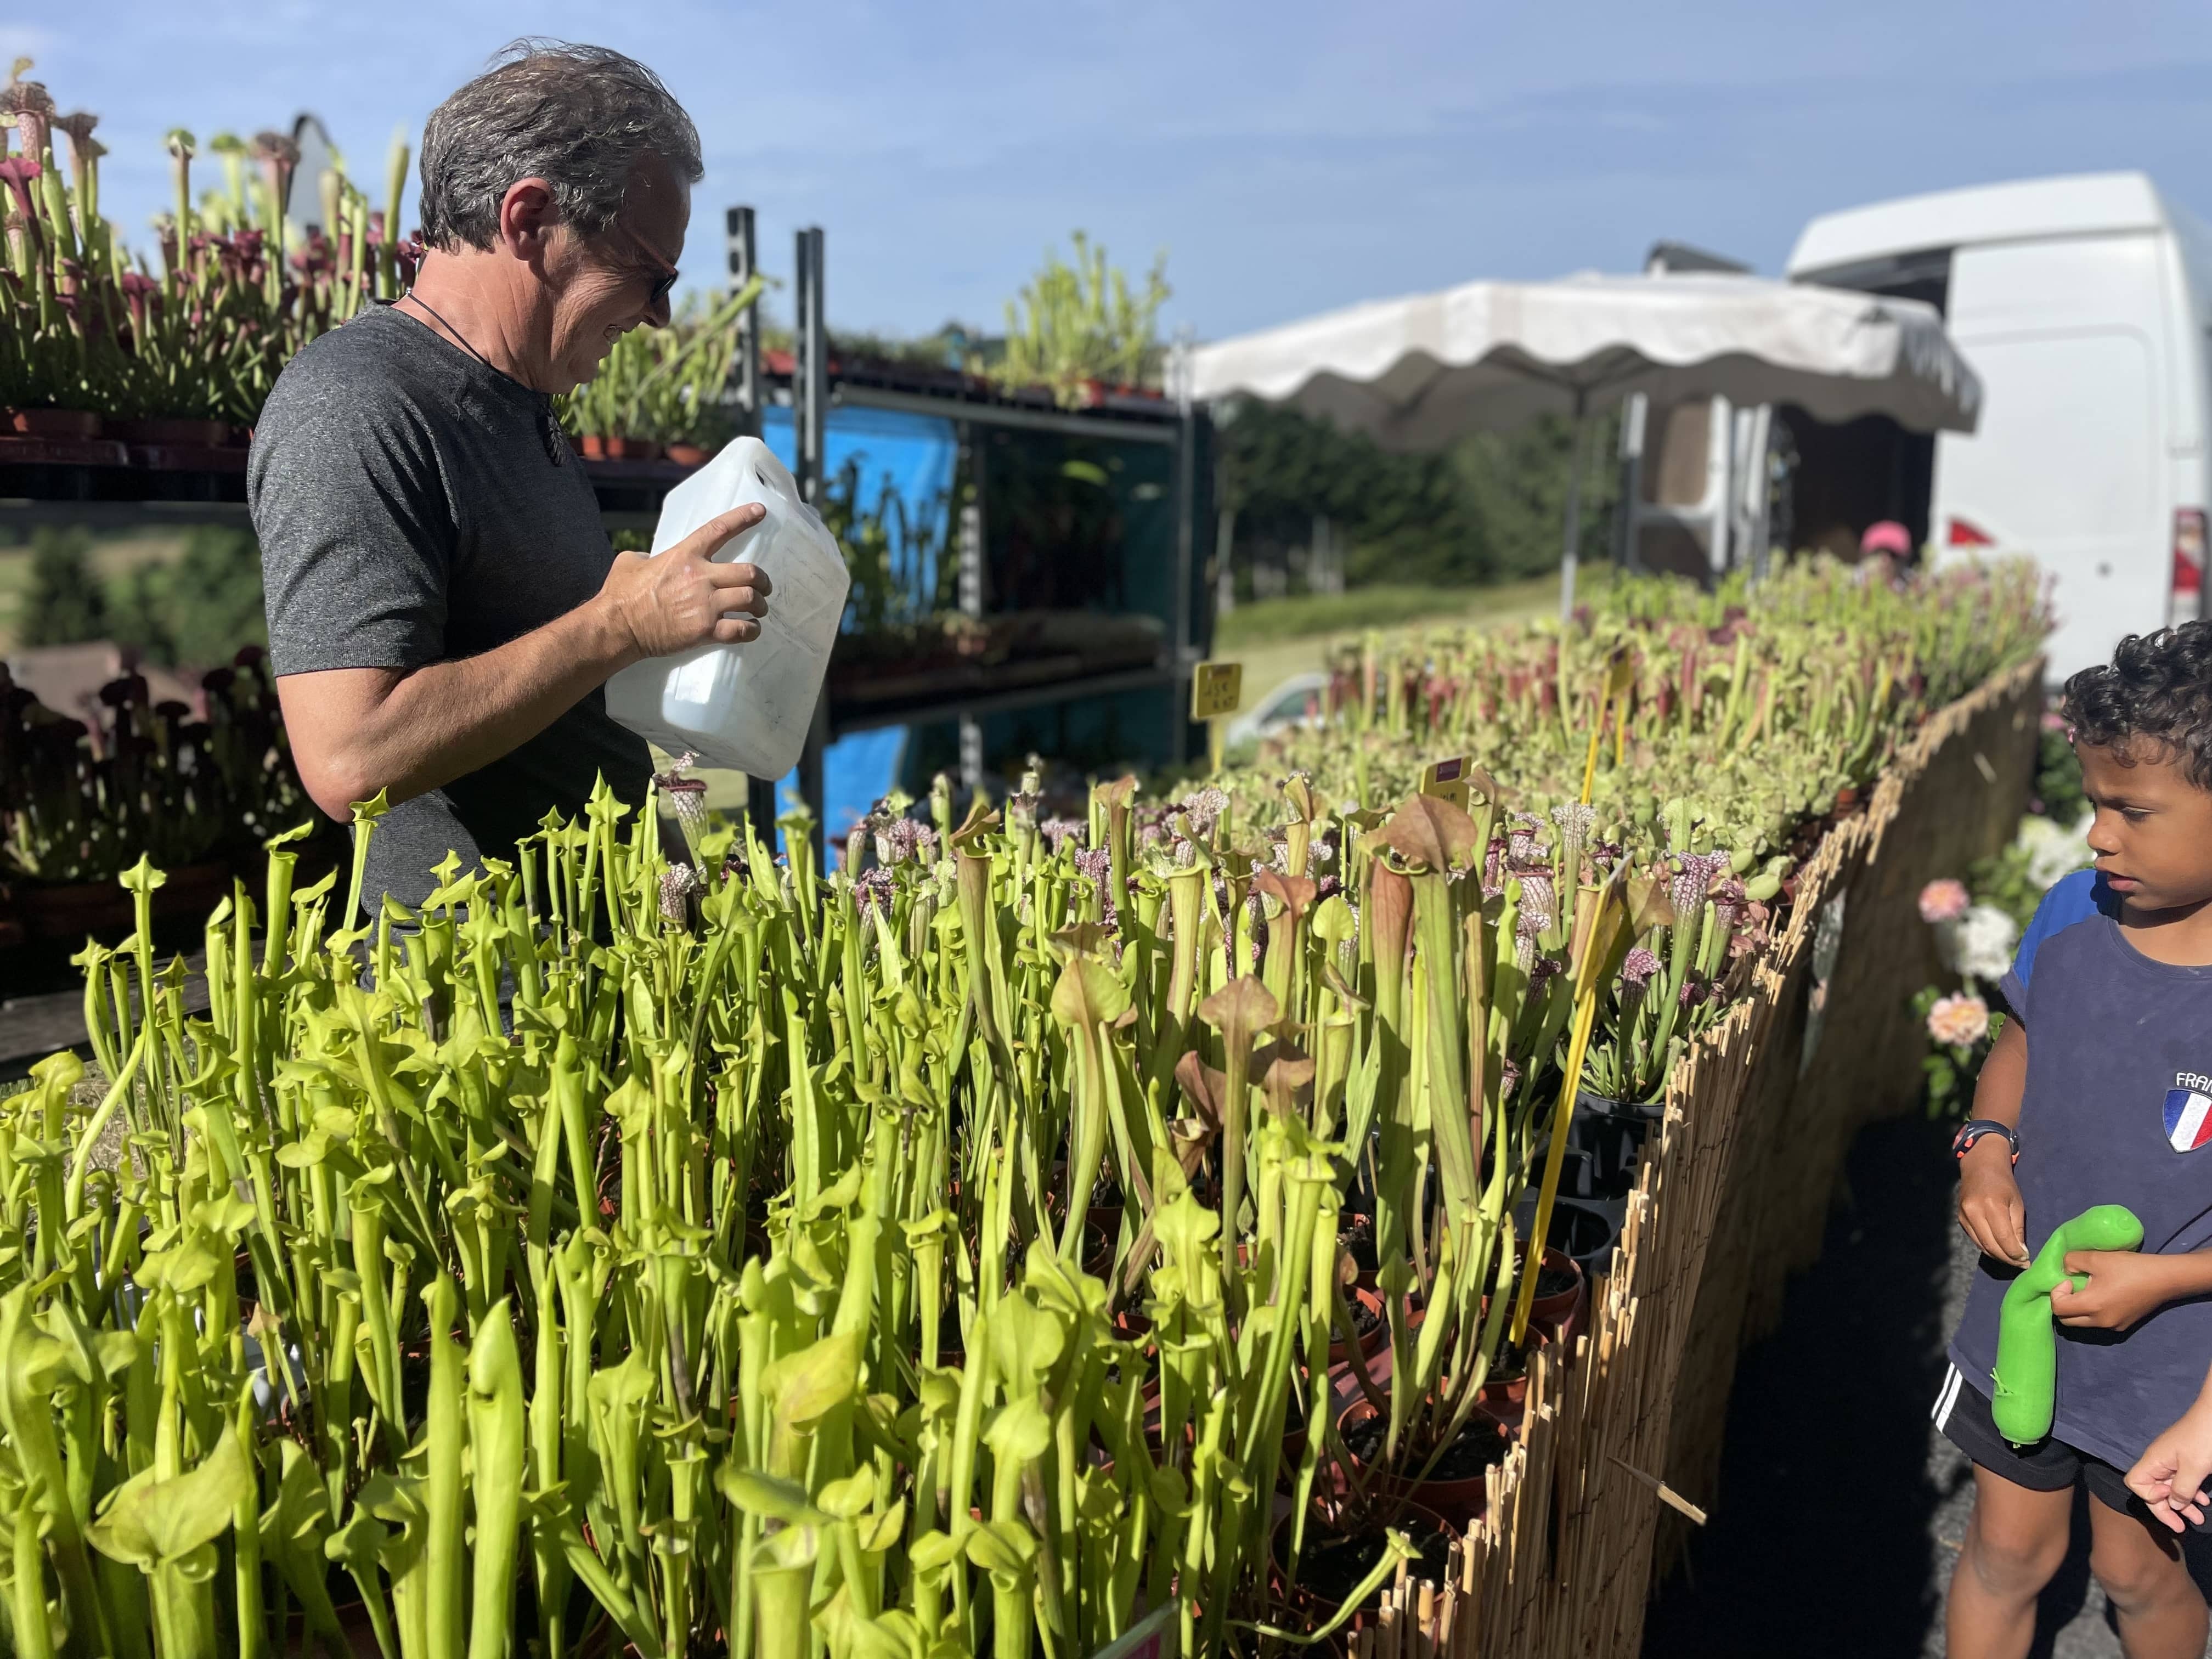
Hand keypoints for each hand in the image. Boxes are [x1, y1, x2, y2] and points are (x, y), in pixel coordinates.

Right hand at [596, 504, 773, 660]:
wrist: (618, 627)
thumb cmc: (621, 595)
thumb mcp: (630, 562)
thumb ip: (648, 555)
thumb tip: (651, 558)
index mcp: (684, 555)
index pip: (720, 529)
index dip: (743, 518)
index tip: (761, 511)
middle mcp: (701, 577)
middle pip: (749, 572)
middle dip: (762, 580)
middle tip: (764, 587)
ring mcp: (706, 605)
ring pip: (750, 599)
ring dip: (760, 605)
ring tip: (759, 610)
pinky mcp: (706, 630)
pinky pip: (742, 630)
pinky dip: (751, 630)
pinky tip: (751, 629)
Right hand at [1956, 1141, 2028, 1265]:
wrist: (1980, 1166)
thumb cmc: (2003, 1182)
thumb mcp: (2017, 1203)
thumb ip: (2018, 1228)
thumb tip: (2021, 1252)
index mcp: (1992, 1206)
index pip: (2004, 1239)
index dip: (2015, 1254)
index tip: (2026, 1261)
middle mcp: (1974, 1212)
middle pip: (1991, 1246)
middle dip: (2007, 1258)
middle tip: (2020, 1264)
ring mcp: (1964, 1216)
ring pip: (1981, 1245)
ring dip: (1997, 1256)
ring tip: (2011, 1259)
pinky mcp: (1960, 1219)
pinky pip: (1975, 1239)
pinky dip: (1987, 1247)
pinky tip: (1998, 1249)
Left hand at [2050, 1250, 2178, 1331]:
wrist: (2164, 1278)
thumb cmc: (2130, 1267)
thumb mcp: (2096, 1258)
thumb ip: (2072, 1261)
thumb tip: (2064, 1270)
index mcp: (2093, 1307)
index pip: (2058, 1308)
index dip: (2057, 1292)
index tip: (2069, 1279)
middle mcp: (2102, 1322)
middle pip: (2067, 1320)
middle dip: (2063, 1303)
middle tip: (2073, 1286)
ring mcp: (2114, 1326)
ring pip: (2083, 1323)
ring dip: (2078, 1308)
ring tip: (2088, 1289)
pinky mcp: (2124, 1325)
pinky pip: (2100, 1322)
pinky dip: (2093, 1312)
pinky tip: (2104, 1295)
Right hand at [2127, 1400, 2211, 1531]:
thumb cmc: (2203, 1440)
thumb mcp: (2194, 1468)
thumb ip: (2182, 1490)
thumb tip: (2174, 1505)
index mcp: (2154, 1460)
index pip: (2136, 1483)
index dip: (2151, 1497)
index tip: (2171, 1500)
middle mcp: (2159, 1461)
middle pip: (2153, 1489)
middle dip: (2168, 1509)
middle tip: (2183, 1526)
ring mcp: (2172, 1460)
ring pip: (2171, 1487)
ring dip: (2183, 1504)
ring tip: (2199, 1518)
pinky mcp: (2185, 1459)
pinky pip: (2182, 1480)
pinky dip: (2191, 1492)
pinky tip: (2204, 1500)